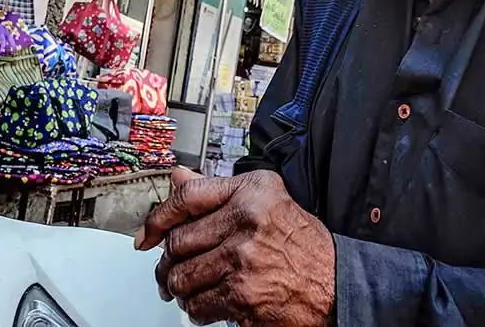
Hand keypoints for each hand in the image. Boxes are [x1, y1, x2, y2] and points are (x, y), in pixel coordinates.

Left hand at [138, 167, 335, 326]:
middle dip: (170, 261)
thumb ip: (219, 191)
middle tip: (173, 268)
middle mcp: (247, 221)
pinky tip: (210, 302)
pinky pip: (198, 305)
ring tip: (191, 286)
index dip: (159, 217)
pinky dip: (197, 308)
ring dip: (180, 287)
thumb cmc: (304, 245)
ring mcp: (243, 260)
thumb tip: (178, 176)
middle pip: (179, 242)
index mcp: (252, 192)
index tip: (147, 234)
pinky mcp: (241, 296)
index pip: (188, 197)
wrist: (338, 285)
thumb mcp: (267, 202)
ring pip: (182, 277)